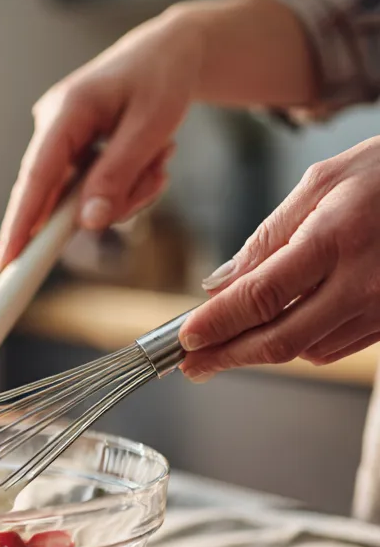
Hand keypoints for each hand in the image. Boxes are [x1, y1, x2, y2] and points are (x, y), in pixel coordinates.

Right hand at [0, 8, 201, 271]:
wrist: (170, 51)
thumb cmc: (163, 78)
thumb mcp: (152, 125)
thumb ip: (118, 175)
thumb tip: (88, 224)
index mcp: (66, 110)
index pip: (36, 178)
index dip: (20, 224)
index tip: (7, 263)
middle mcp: (52, 125)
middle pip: (58, 194)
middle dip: (105, 203)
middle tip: (153, 179)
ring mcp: (59, 138)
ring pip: (79, 197)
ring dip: (124, 192)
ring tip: (160, 161)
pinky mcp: (72, 150)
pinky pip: (89, 188)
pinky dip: (122, 187)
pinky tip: (149, 162)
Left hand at [180, 136, 379, 379]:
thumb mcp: (321, 183)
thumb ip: (268, 237)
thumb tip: (220, 284)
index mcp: (335, 238)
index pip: (260, 297)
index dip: (216, 324)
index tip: (185, 339)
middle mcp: (363, 281)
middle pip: (280, 339)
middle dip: (227, 355)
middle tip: (191, 364)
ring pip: (306, 350)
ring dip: (260, 352)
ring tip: (225, 346)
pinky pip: (335, 347)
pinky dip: (300, 344)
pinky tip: (278, 331)